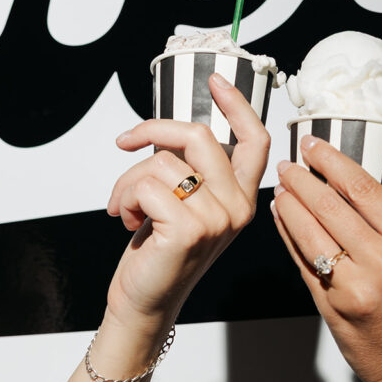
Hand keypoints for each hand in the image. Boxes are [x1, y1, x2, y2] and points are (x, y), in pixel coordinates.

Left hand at [105, 73, 269, 334]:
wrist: (144, 301)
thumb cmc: (159, 251)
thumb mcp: (185, 203)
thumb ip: (191, 169)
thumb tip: (168, 130)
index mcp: (242, 197)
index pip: (254, 141)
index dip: (237, 106)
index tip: (216, 81)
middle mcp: (238, 207)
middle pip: (199, 136)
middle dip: (153, 132)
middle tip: (126, 143)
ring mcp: (218, 219)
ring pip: (163, 161)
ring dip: (129, 180)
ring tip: (128, 207)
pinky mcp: (189, 229)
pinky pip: (147, 184)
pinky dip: (126, 197)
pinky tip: (128, 220)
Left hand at [271, 136, 381, 381]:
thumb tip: (349, 192)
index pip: (363, 188)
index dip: (332, 161)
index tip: (314, 146)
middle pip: (330, 204)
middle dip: (303, 178)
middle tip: (289, 163)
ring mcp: (355, 285)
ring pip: (310, 230)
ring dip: (289, 202)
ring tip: (280, 186)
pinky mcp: (331, 305)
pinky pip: (303, 260)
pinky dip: (288, 234)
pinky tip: (281, 217)